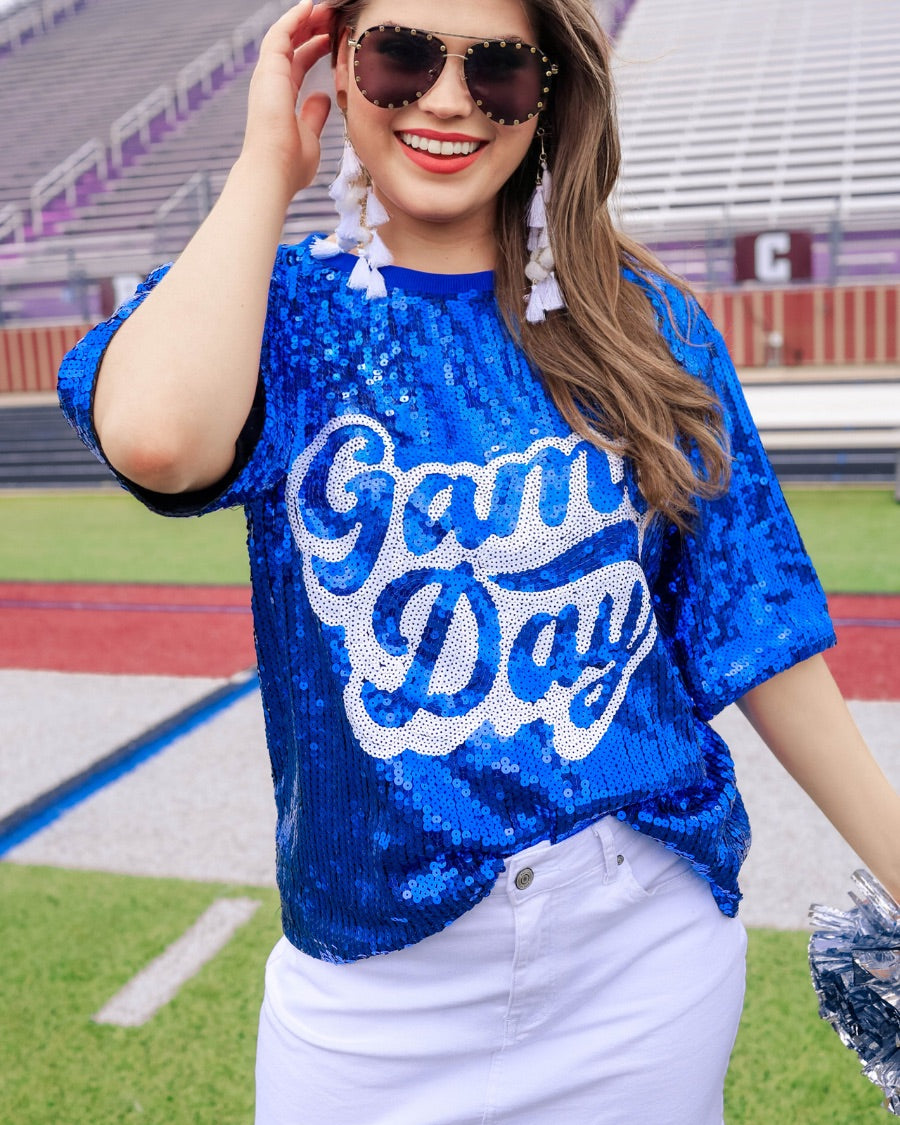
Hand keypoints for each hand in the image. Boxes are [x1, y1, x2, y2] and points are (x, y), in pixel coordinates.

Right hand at [240, 0, 333, 201]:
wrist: (274, 171)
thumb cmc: (291, 165)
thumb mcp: (311, 136)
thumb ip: (314, 115)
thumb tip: (322, 97)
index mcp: (281, 99)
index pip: (297, 65)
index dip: (314, 50)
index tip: (331, 41)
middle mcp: (271, 84)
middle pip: (291, 46)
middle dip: (310, 29)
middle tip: (331, 18)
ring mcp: (268, 76)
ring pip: (285, 35)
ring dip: (304, 19)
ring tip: (323, 8)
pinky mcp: (268, 69)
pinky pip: (280, 33)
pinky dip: (294, 18)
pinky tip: (309, 7)